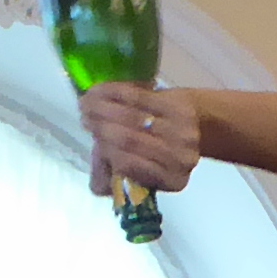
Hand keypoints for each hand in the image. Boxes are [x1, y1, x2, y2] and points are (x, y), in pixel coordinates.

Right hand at [80, 85, 200, 195]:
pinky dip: (116, 93)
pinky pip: (140, 98)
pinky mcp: (179, 107)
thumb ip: (114, 178)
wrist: (192, 123)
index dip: (105, 150)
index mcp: (172, 181)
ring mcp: (183, 132)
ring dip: (105, 108)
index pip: (130, 166)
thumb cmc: (155, 149)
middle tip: (83, 116)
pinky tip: (99, 91)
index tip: (90, 138)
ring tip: (87, 103)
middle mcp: (182, 159)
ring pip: (133, 118)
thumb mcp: (136, 170)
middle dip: (102, 126)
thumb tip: (99, 187)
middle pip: (131, 141)